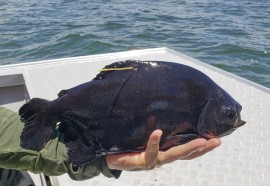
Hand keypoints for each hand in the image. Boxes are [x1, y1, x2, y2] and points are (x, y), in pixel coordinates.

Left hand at [106, 129, 220, 170]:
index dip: (201, 147)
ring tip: (201, 141)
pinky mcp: (141, 162)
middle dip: (202, 148)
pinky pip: (150, 153)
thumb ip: (152, 126)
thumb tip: (158, 112)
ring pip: (173, 156)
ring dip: (187, 148)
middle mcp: (162, 158)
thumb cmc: (128, 146)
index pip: (186, 151)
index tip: (215, 138)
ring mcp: (154, 162)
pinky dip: (154, 142)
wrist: (110, 158)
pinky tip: (158, 132)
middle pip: (185, 155)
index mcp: (164, 152)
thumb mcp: (143, 135)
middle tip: (216, 141)